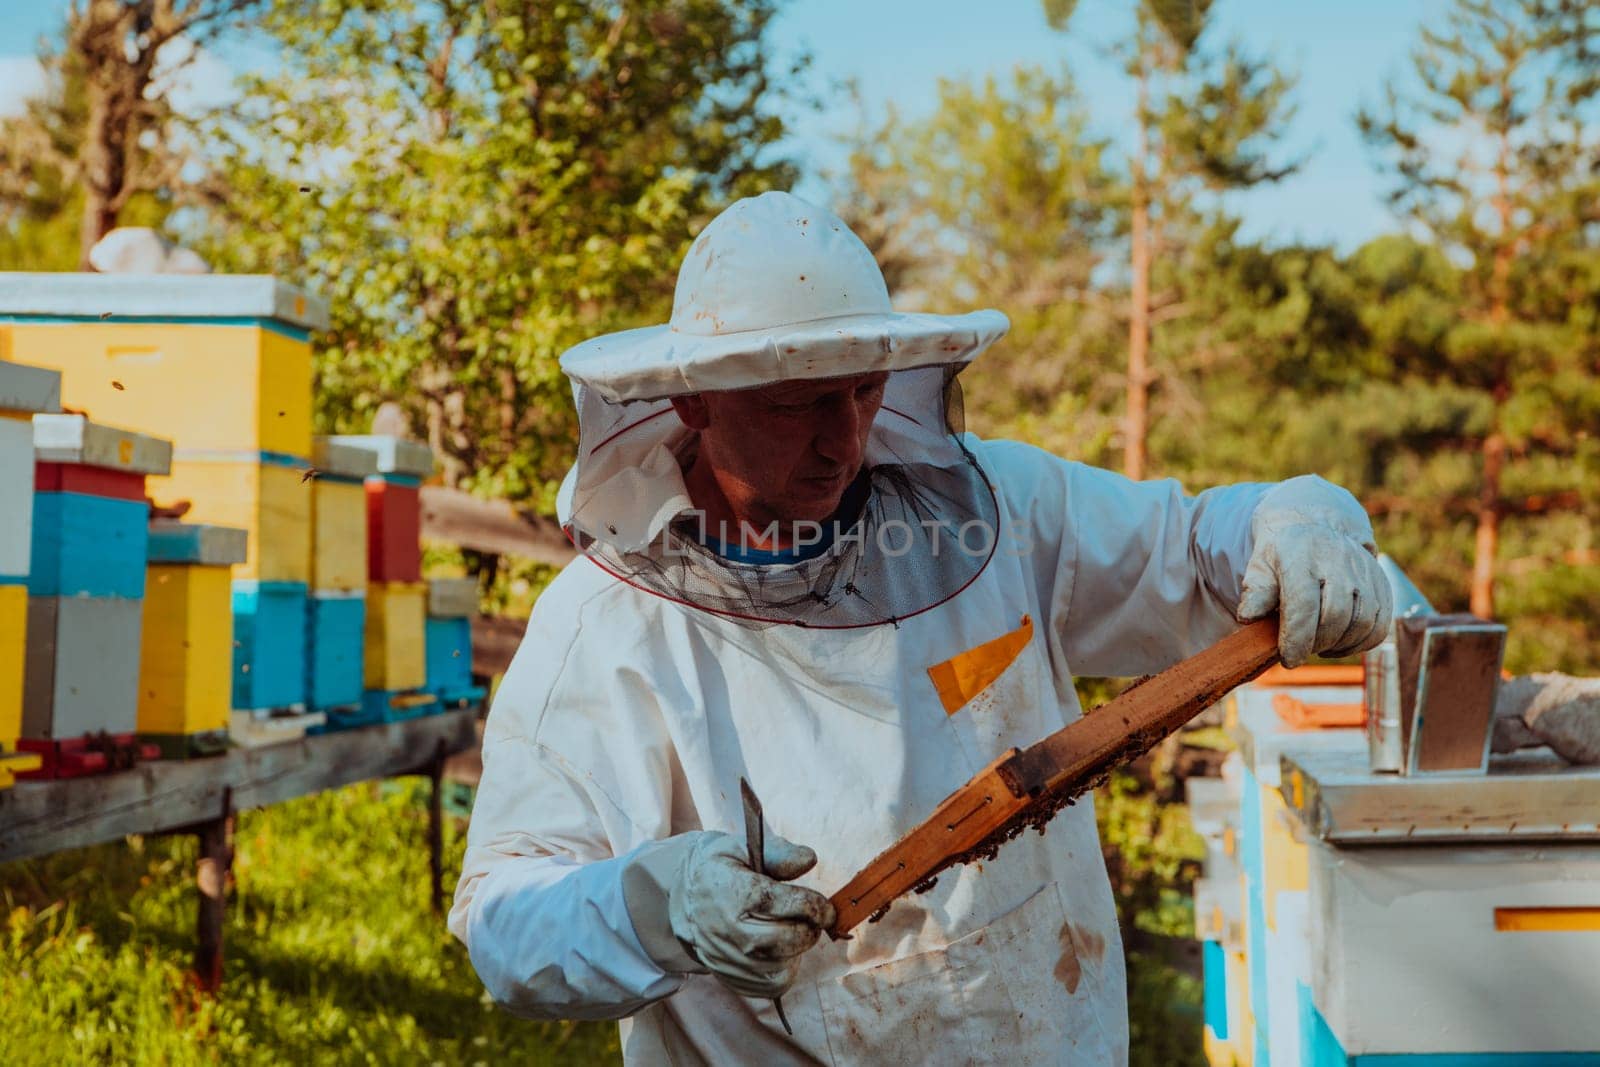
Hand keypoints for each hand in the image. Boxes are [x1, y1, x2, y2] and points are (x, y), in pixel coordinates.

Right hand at [622, 829, 834, 997]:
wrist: (681, 899)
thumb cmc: (718, 869)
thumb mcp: (741, 847)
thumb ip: (778, 852)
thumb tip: (809, 859)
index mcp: (734, 892)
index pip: (791, 904)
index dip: (818, 906)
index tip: (825, 906)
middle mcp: (729, 930)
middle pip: (789, 938)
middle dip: (810, 928)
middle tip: (812, 918)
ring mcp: (728, 958)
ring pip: (783, 965)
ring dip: (797, 949)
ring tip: (792, 931)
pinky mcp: (731, 977)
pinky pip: (772, 985)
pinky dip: (784, 969)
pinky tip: (778, 950)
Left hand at [1237, 476, 1393, 667]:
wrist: (1316, 531)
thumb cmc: (1282, 559)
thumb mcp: (1260, 569)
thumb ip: (1255, 593)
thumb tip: (1248, 618)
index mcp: (1302, 554)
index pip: (1304, 604)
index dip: (1297, 638)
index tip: (1289, 660)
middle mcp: (1339, 560)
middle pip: (1335, 617)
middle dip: (1316, 643)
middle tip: (1300, 649)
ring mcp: (1365, 572)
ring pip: (1361, 624)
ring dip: (1338, 645)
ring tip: (1317, 644)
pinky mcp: (1382, 586)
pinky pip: (1379, 627)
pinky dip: (1360, 645)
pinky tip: (1339, 644)